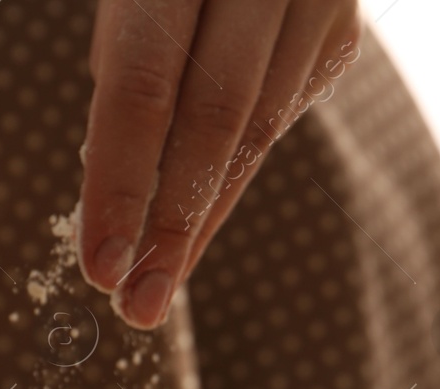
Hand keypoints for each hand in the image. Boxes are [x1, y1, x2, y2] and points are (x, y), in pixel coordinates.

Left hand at [77, 0, 360, 327]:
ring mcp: (317, 0)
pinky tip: (193, 218)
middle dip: (173, 226)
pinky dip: (231, 170)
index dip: (120, 181)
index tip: (98, 265)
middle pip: (217, 120)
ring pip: (259, 129)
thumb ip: (123, 54)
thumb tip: (109, 174)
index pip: (145, 83)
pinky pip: (279, 114)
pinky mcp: (341, 33)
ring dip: (203, 218)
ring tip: (157, 286)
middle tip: (135, 306)